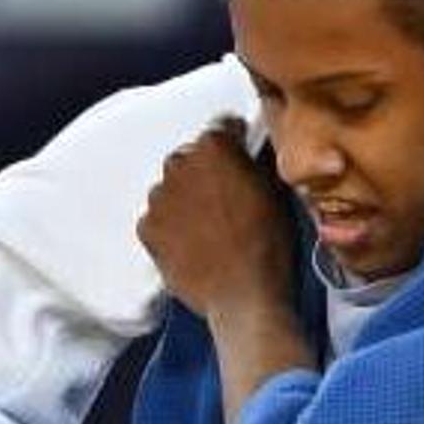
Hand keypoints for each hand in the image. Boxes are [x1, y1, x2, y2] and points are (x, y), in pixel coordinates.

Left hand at [139, 123, 299, 325]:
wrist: (244, 295)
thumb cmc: (268, 242)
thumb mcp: (276, 190)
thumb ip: (257, 160)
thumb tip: (252, 151)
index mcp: (214, 147)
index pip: (222, 128)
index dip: (235, 143)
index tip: (242, 159)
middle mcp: (179, 164)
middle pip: (191, 158)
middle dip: (205, 172)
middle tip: (225, 199)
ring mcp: (158, 198)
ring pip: (171, 188)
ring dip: (186, 198)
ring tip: (208, 226)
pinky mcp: (147, 229)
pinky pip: (158, 218)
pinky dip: (170, 226)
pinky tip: (192, 243)